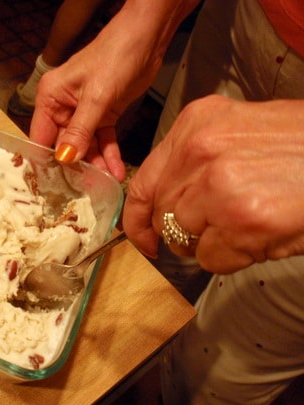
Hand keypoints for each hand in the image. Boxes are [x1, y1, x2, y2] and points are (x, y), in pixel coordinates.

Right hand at [29, 0, 199, 180]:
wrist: (146, 39)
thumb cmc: (115, 57)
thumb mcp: (96, 96)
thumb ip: (80, 130)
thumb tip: (64, 160)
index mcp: (50, 97)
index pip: (40, 136)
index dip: (45, 161)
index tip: (51, 186)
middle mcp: (62, 107)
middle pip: (63, 145)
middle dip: (74, 167)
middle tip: (83, 191)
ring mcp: (83, 112)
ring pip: (85, 146)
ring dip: (95, 164)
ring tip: (105, 185)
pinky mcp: (103, 114)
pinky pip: (103, 140)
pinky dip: (109, 155)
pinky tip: (116, 171)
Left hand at [123, 95, 303, 273]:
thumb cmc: (303, 148)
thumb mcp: (243, 133)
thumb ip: (198, 161)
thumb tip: (170, 201)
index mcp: (196, 124)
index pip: (143, 182)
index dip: (137, 218)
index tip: (143, 238)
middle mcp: (200, 151)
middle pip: (163, 215)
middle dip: (184, 232)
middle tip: (220, 228)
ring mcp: (219, 185)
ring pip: (184, 240)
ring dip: (213, 243)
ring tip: (250, 224)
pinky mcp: (243, 220)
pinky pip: (212, 259)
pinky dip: (234, 257)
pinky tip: (262, 235)